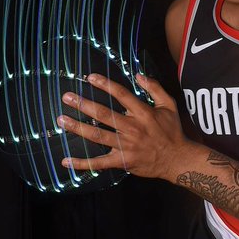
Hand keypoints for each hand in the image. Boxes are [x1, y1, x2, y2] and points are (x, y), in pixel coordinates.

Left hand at [58, 73, 184, 179]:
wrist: (177, 159)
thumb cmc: (172, 131)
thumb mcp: (169, 105)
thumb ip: (155, 88)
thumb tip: (139, 74)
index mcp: (143, 113)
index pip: (121, 95)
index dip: (105, 85)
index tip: (89, 77)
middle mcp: (132, 128)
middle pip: (104, 115)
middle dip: (83, 105)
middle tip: (67, 97)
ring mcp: (125, 146)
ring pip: (97, 136)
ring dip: (78, 128)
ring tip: (62, 120)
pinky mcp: (122, 161)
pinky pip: (99, 163)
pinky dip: (82, 163)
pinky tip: (65, 161)